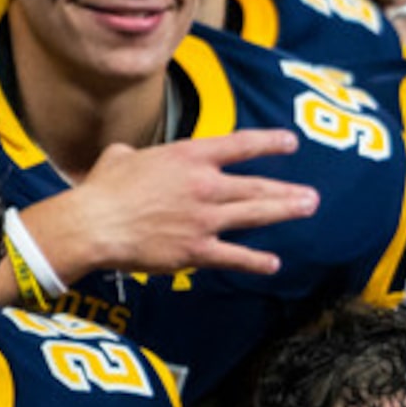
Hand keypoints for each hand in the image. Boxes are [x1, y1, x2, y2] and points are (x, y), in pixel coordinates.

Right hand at [20, 130, 317, 283]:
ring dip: (285, 212)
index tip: (291, 143)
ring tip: (307, 209)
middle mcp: (204, 186)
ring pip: (255, 215)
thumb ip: (138, 155)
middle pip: (256, 186)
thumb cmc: (103, 188)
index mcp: (188, 157)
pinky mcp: (198, 251)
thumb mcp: (122, 156)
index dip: (269, 143)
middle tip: (311, 195)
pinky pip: (235, 257)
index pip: (239, 145)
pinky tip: (273, 263)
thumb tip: (129, 156)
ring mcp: (204, 219)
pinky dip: (256, 261)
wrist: (94, 225)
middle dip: (287, 190)